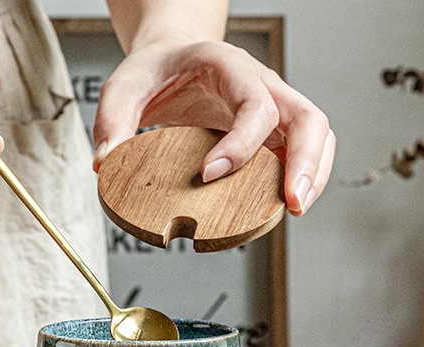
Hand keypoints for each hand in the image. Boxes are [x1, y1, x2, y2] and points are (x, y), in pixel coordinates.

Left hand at [92, 39, 334, 215]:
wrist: (175, 58)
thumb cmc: (158, 71)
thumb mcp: (126, 84)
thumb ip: (113, 119)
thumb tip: (105, 163)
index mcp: (229, 66)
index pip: (254, 104)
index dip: (241, 144)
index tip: (209, 176)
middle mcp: (263, 84)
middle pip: (308, 118)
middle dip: (305, 164)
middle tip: (291, 204)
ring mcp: (277, 108)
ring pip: (318, 136)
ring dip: (314, 176)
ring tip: (295, 210)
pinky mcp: (278, 133)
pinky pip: (308, 153)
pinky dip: (306, 179)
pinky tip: (287, 204)